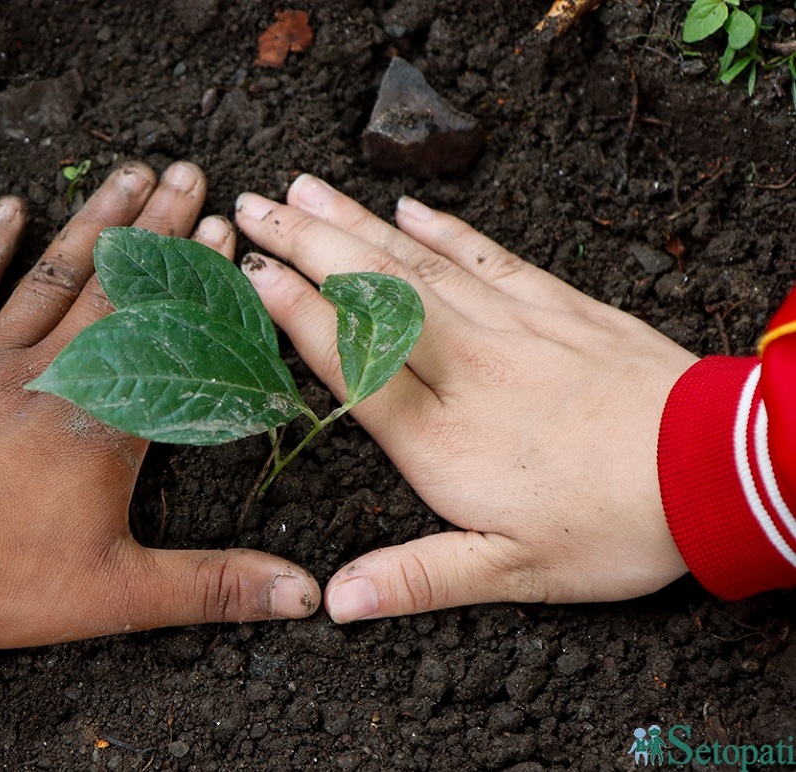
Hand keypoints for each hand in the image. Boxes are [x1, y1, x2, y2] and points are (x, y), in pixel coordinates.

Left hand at [0, 161, 317, 647]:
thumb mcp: (119, 593)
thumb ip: (214, 586)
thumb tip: (304, 595)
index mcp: (106, 421)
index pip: (166, 335)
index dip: (197, 281)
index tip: (223, 228)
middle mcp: (55, 372)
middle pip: (117, 288)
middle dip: (157, 229)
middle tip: (189, 172)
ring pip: (53, 276)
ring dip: (94, 222)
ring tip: (131, 172)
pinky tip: (10, 208)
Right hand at [234, 174, 696, 621]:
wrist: (718, 471)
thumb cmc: (614, 527)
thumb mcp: (511, 574)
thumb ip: (418, 579)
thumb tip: (337, 600)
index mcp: (443, 436)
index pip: (351, 361)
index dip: (296, 312)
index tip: (251, 271)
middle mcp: (466, 366)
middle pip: (372, 292)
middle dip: (306, 243)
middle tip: (252, 205)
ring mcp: (512, 325)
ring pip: (417, 263)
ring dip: (355, 221)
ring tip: (304, 188)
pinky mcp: (555, 304)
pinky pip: (486, 256)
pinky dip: (442, 228)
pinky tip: (408, 206)